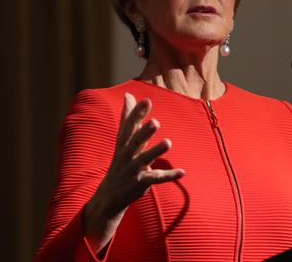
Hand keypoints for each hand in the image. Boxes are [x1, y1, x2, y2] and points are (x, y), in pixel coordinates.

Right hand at [83, 92, 184, 251]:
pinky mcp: (140, 183)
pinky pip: (156, 179)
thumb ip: (128, 117)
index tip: (146, 100)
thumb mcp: (123, 140)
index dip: (137, 113)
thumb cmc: (121, 162)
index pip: (129, 125)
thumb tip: (129, 95)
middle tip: (155, 122)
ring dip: (156, 151)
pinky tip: (182, 172)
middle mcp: (126, 155)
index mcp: (124, 143)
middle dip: (144, 132)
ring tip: (168, 142)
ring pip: (144, 159)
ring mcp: (133, 169)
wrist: (109, 195)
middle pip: (135, 142)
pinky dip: (169, 176)